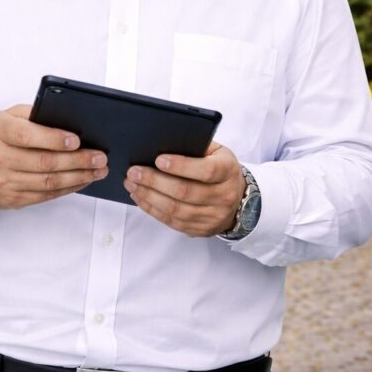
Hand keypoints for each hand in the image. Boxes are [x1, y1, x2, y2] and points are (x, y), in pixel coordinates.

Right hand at [0, 104, 107, 208]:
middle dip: (77, 160)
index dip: (54, 139)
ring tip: (98, 170)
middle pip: (43, 162)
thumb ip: (34, 115)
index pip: (27, 136)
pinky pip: (45, 196)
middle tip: (99, 157)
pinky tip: (82, 180)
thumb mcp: (9, 116)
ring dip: (78, 177)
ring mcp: (4, 182)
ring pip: (48, 182)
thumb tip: (69, 122)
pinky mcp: (11, 199)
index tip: (77, 140)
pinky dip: (68, 188)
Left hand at [123, 142, 244, 236]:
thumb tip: (163, 141)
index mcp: (228, 171)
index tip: (158, 159)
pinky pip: (173, 222)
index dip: (181, 165)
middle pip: (186, 192)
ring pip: (176, 210)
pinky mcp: (201, 229)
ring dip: (149, 197)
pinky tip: (140, 197)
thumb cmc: (220, 166)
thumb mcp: (216, 151)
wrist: (239, 197)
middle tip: (134, 172)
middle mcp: (224, 196)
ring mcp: (214, 216)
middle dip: (155, 181)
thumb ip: (196, 145)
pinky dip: (153, 209)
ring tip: (132, 184)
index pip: (206, 170)